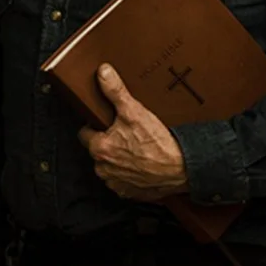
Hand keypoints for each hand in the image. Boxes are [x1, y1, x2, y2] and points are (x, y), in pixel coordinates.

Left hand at [77, 63, 189, 201]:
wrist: (181, 168)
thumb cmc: (157, 143)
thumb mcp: (134, 111)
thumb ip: (115, 91)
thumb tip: (103, 73)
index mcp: (99, 148)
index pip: (84, 134)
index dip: (96, 126)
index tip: (107, 123)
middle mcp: (103, 169)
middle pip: (98, 151)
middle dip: (108, 143)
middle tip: (126, 134)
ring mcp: (115, 183)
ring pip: (109, 167)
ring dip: (118, 160)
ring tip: (136, 149)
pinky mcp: (128, 193)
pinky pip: (122, 181)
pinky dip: (129, 174)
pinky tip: (142, 164)